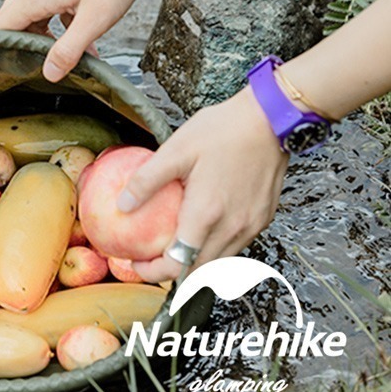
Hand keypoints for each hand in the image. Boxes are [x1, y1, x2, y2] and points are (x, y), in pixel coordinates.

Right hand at [0, 0, 154, 81]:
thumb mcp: (95, 20)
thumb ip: (68, 50)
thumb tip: (49, 73)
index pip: (2, 28)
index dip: (12, 49)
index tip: (35, 64)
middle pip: (14, 19)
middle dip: (32, 42)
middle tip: (57, 58)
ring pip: (32, 10)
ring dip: (49, 31)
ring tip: (77, 46)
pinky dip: (59, 16)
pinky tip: (84, 25)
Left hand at [125, 86, 289, 281]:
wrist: (270, 121)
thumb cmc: (222, 131)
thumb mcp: (176, 150)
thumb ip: (147, 180)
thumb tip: (122, 205)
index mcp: (207, 214)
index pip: (178, 264)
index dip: (154, 271)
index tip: (136, 263)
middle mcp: (232, 228)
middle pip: (199, 270)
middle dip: (171, 271)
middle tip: (149, 257)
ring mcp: (251, 226)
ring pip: (219, 261)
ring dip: (194, 261)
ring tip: (172, 246)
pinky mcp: (263, 219)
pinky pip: (235, 245)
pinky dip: (214, 247)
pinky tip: (201, 229)